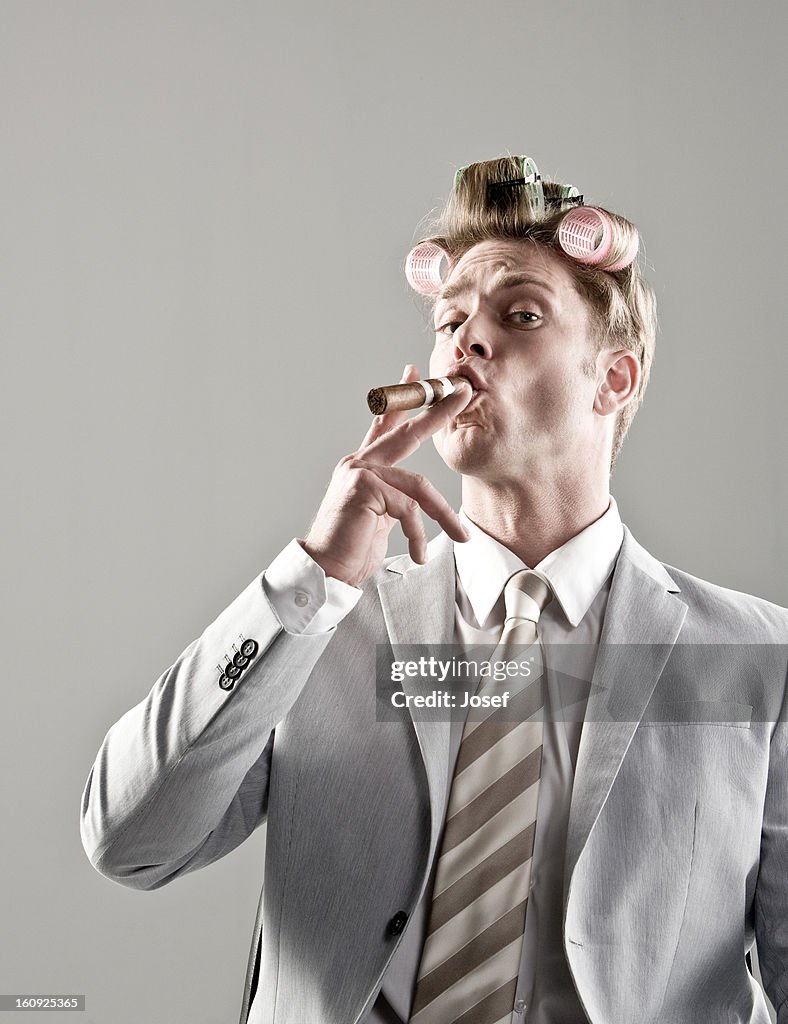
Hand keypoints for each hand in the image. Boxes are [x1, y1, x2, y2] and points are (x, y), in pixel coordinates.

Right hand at [302, 365, 472, 585]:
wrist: (325, 570)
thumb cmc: (352, 548)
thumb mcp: (380, 518)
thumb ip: (396, 499)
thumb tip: (417, 498)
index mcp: (363, 467)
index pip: (384, 424)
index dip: (401, 399)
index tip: (414, 372)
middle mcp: (359, 463)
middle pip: (406, 432)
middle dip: (438, 412)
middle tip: (462, 394)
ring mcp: (360, 473)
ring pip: (417, 484)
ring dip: (444, 513)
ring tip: (460, 535)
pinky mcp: (364, 489)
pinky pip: (408, 506)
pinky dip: (418, 534)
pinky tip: (416, 553)